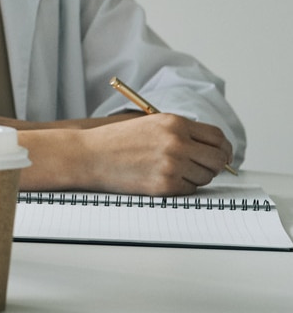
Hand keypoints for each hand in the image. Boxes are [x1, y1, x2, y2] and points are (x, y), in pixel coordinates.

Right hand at [39, 113, 231, 194]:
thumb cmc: (116, 141)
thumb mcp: (150, 124)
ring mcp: (172, 164)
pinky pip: (189, 190)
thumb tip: (213, 149)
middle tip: (204, 168)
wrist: (88, 156)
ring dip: (195, 177)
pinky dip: (181, 187)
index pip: (217, 137)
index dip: (223, 148)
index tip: (223, 155)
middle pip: (217, 159)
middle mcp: (177, 142)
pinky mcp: (165, 185)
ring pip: (205, 177)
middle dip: (214, 165)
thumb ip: (181, 132)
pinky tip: (162, 179)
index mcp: (174, 123)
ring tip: (172, 171)